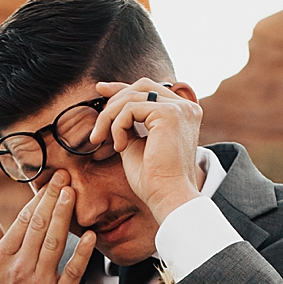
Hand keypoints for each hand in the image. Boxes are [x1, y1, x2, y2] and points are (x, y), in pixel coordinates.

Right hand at [0, 178, 95, 283]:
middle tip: (66, 176)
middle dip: (53, 199)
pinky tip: (89, 236)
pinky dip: (81, 253)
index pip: (21, 222)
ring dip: (64, 216)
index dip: (38, 199)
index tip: (50, 181)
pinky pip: (71, 272)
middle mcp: (19, 269)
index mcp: (2, 260)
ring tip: (73, 193)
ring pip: (53, 243)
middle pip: (38, 227)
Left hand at [90, 78, 202, 224]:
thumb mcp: (137, 144)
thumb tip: (111, 106)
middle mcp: (185, 106)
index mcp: (182, 113)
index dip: (122, 88)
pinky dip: (117, 127)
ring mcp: (179, 108)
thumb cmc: (153, 180)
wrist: (168, 197)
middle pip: (141, 86)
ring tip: (102, 140)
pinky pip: (130, 109)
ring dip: (109, 117)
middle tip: (97, 125)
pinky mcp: (169, 114)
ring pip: (132, 97)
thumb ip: (129, 124)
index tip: (100, 90)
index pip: (149, 89)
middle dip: (113, 99)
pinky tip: (120, 148)